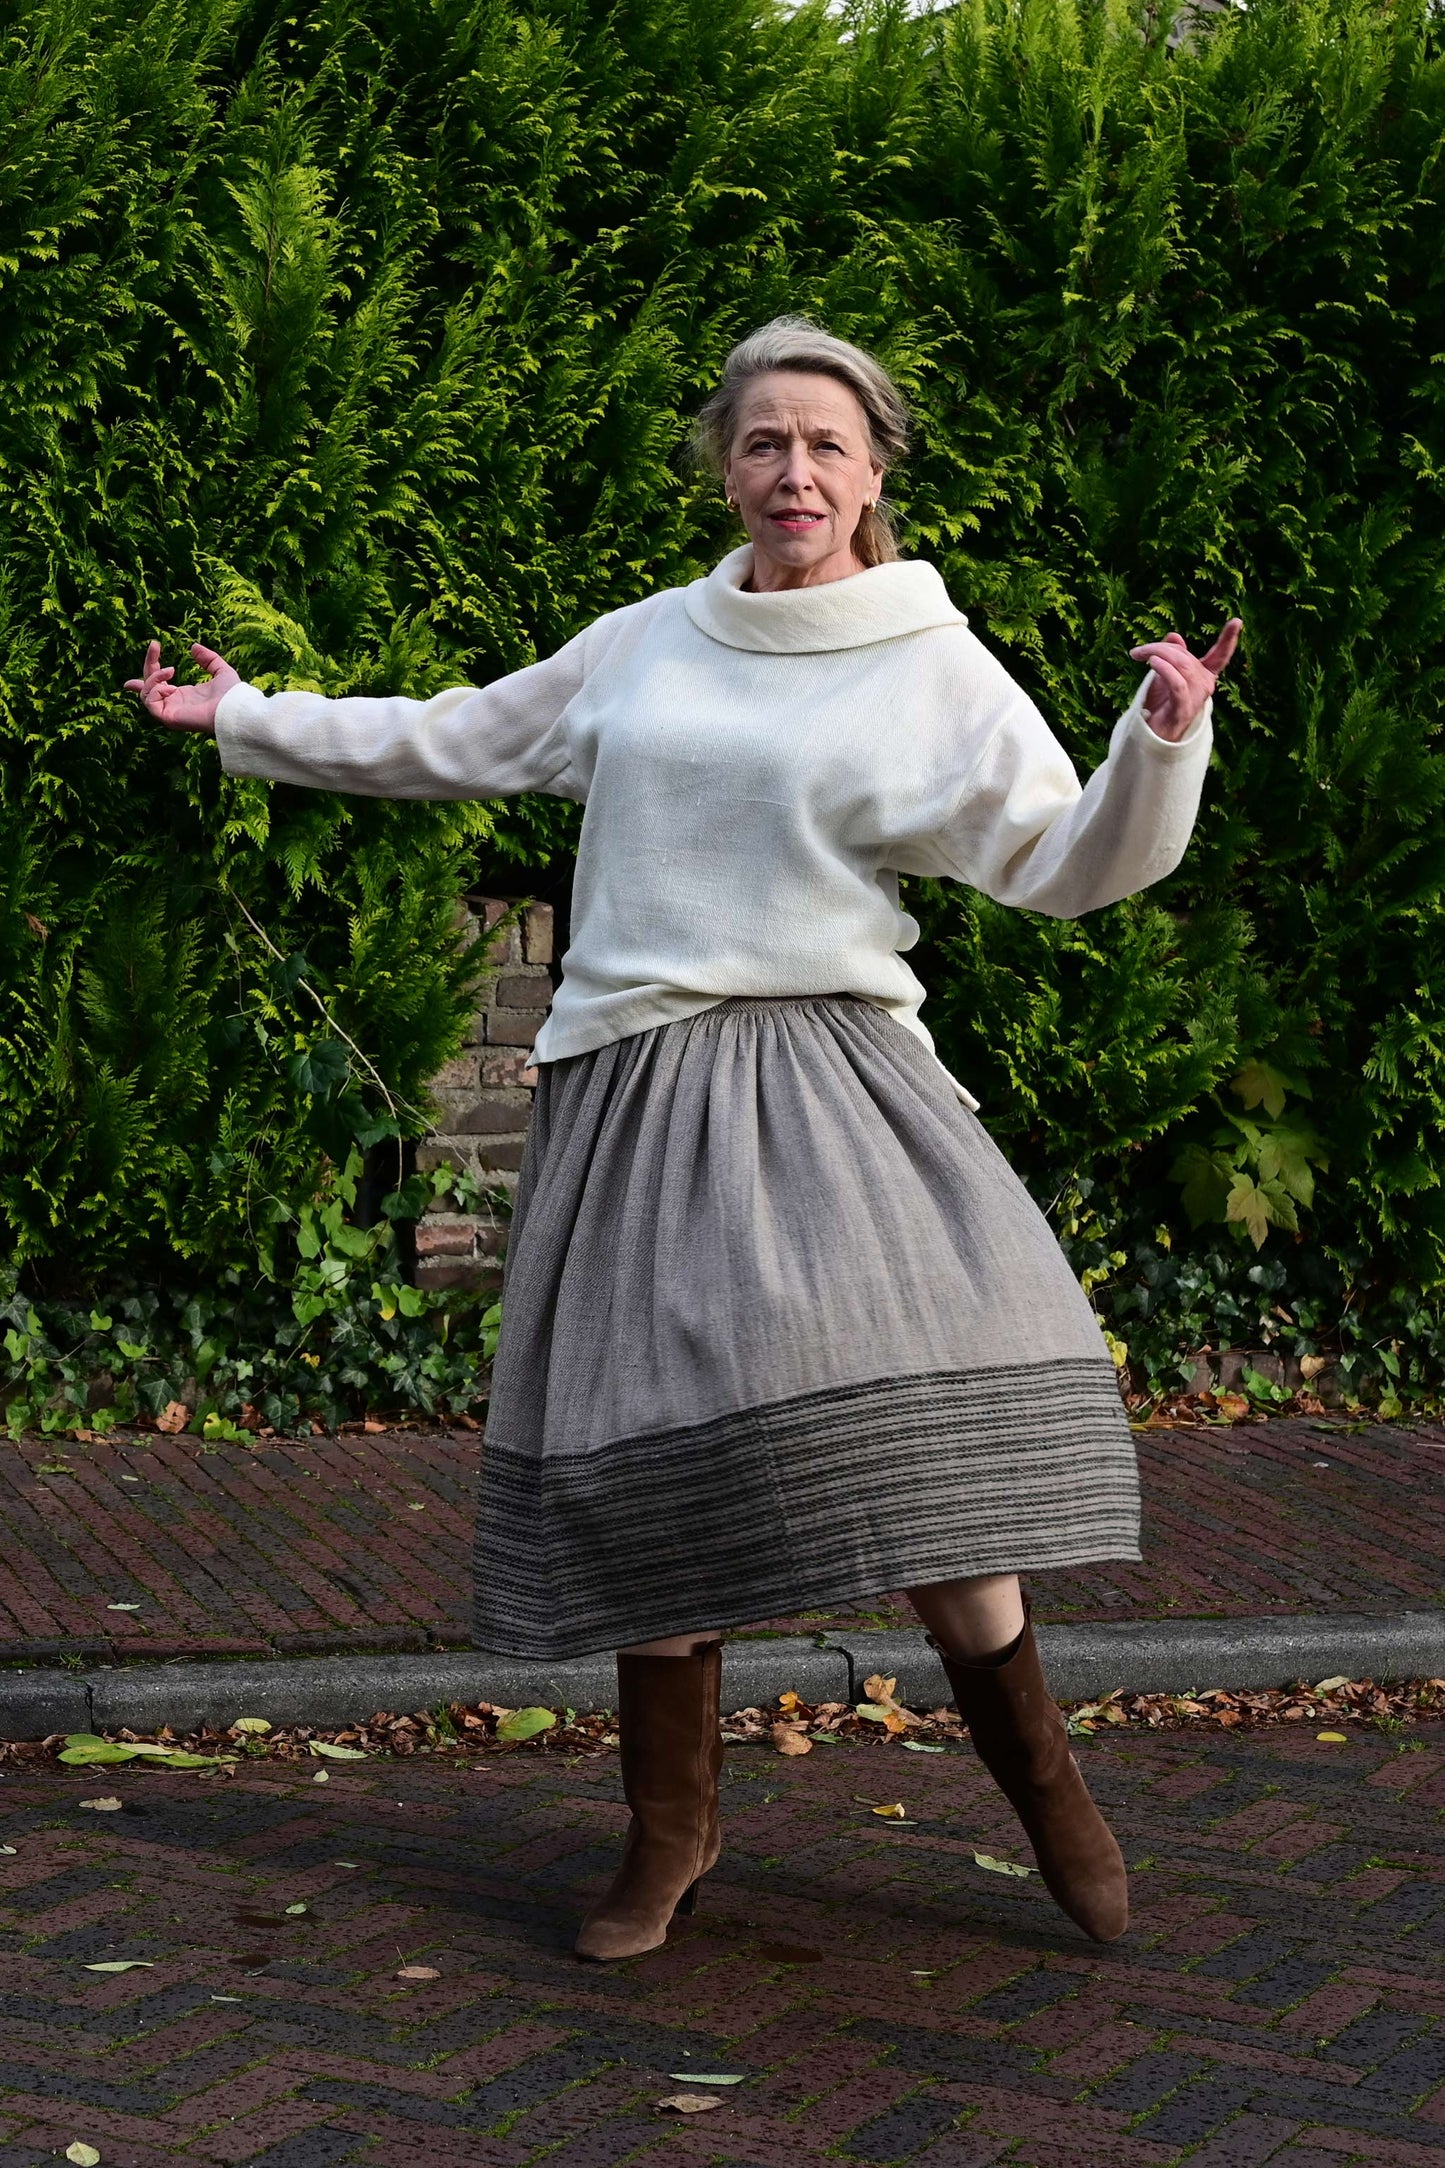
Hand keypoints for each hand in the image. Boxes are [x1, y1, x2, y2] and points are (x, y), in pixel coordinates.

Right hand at [123, 640, 238, 734]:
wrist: (234, 708)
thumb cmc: (232, 695)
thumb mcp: (221, 671)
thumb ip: (208, 659)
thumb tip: (194, 647)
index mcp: (183, 695)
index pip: (158, 685)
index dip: (150, 669)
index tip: (154, 646)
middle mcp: (174, 705)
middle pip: (147, 687)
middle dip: (148, 665)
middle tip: (155, 645)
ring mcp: (170, 712)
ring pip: (145, 694)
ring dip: (153, 678)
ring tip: (171, 670)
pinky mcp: (169, 718)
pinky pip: (150, 704)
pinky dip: (156, 691)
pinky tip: (172, 688)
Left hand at [1129, 619, 1241, 742]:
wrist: (1152, 735)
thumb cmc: (1160, 704)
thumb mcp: (1164, 674)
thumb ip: (1171, 654)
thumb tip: (1174, 636)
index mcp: (1204, 676)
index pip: (1220, 656)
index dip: (1229, 639)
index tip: (1237, 621)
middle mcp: (1205, 685)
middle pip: (1185, 656)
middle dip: (1160, 649)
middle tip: (1137, 652)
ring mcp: (1196, 698)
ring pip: (1181, 666)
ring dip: (1157, 656)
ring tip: (1140, 655)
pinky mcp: (1184, 708)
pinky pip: (1177, 683)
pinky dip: (1165, 670)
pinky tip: (1152, 663)